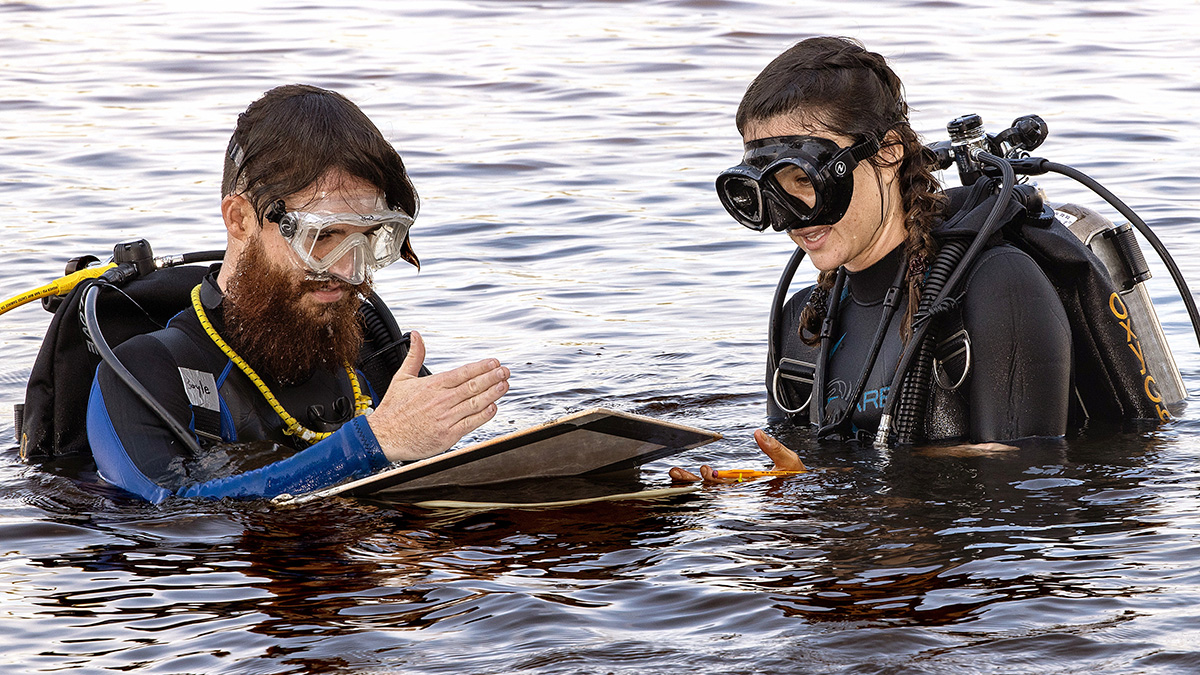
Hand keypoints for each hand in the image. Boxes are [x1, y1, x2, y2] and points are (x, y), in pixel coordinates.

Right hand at [365, 331, 509, 462]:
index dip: (481, 366)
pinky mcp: (447, 435)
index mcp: (433, 385)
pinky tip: (493, 407)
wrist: (384, 437)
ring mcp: (445, 418)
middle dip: (492, 377)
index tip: (494, 362)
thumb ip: (414, 355)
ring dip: (492, 393)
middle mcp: (441, 400)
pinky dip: (483, 415)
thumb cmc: (393, 410)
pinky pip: (470, 423)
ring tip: (504, 385)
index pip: (463, 372)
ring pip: (475, 403)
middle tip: (505, 371)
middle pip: (473, 386)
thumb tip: (416, 335)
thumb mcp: (402, 377)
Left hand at [669, 429, 805, 483]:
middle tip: (676, 473)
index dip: (712, 480)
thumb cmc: (797, 480)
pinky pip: (716, 486)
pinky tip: (688, 477)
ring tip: (675, 474)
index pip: (728, 486)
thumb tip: (758, 433)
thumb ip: (774, 449)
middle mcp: (741, 489)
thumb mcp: (790, 463)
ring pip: (711, 488)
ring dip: (692, 483)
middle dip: (693, 483)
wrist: (805, 489)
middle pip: (713, 489)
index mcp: (752, 486)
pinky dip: (701, 482)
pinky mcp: (738, 485)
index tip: (704, 469)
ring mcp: (737, 488)